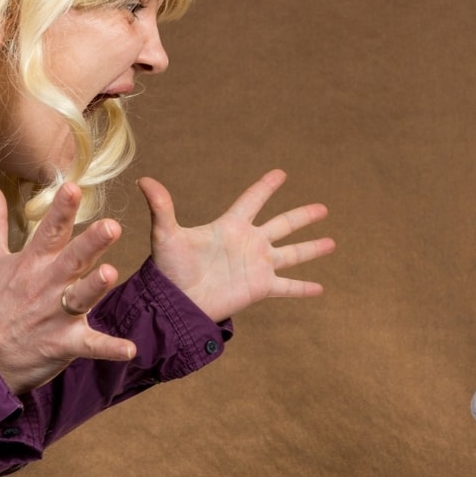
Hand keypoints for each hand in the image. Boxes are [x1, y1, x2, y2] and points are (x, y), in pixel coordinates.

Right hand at [0, 179, 136, 394]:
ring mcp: (57, 315)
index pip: (49, 231)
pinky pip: (91, 345)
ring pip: (81, 297)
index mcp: (32, 263)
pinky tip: (129, 350)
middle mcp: (47, 285)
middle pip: (72, 260)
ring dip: (96, 287)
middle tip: (112, 226)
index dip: (61, 210)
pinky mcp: (66, 343)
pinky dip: (109, 348)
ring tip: (111, 273)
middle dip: (91, 243)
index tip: (73, 187)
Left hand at [137, 169, 334, 322]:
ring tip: (332, 242)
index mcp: (231, 226)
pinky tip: (320, 288)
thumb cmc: (170, 269)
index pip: (254, 200)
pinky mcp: (260, 288)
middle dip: (303, 216)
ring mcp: (258, 266)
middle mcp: (249, 243)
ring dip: (312, 248)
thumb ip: (162, 208)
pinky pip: (287, 287)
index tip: (281, 174)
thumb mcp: (167, 235)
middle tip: (323, 208)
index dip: (266, 186)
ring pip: (292, 254)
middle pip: (283, 224)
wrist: (176, 302)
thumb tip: (143, 179)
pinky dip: (303, 288)